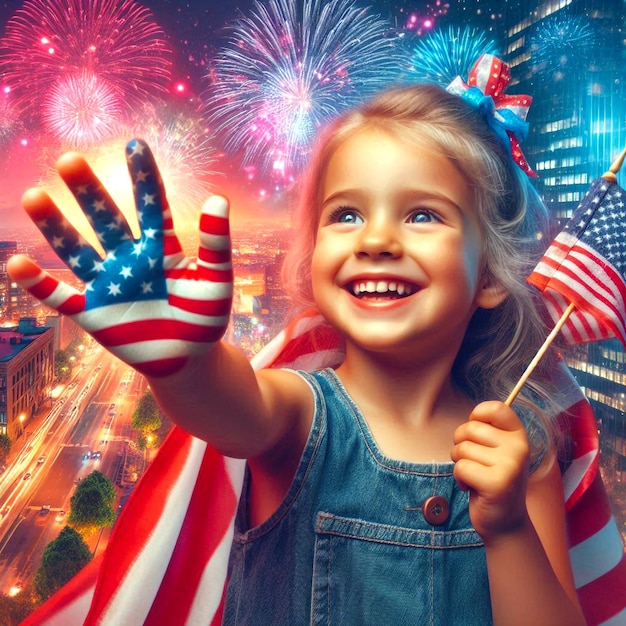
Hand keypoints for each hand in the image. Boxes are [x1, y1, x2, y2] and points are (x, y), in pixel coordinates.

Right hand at [7, 139, 232, 377]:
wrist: (190, 359)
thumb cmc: (205, 318)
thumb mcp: (217, 281)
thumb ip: (216, 244)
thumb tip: (218, 198)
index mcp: (162, 248)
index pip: (151, 207)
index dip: (144, 178)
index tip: (136, 144)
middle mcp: (130, 259)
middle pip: (107, 220)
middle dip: (90, 192)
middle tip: (70, 160)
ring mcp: (109, 285)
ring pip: (78, 250)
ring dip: (57, 227)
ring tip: (35, 196)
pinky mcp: (94, 313)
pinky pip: (61, 297)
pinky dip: (40, 285)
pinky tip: (17, 264)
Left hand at [450, 401, 530, 540]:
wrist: (505, 523)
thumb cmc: (493, 481)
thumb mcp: (497, 452)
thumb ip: (489, 432)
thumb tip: (474, 416)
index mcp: (519, 436)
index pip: (496, 408)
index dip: (477, 414)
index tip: (475, 431)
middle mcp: (519, 448)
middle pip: (471, 428)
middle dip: (460, 443)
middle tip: (471, 461)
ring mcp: (510, 466)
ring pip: (463, 449)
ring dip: (459, 463)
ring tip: (474, 476)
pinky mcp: (497, 483)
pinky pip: (461, 467)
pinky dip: (459, 478)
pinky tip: (471, 487)